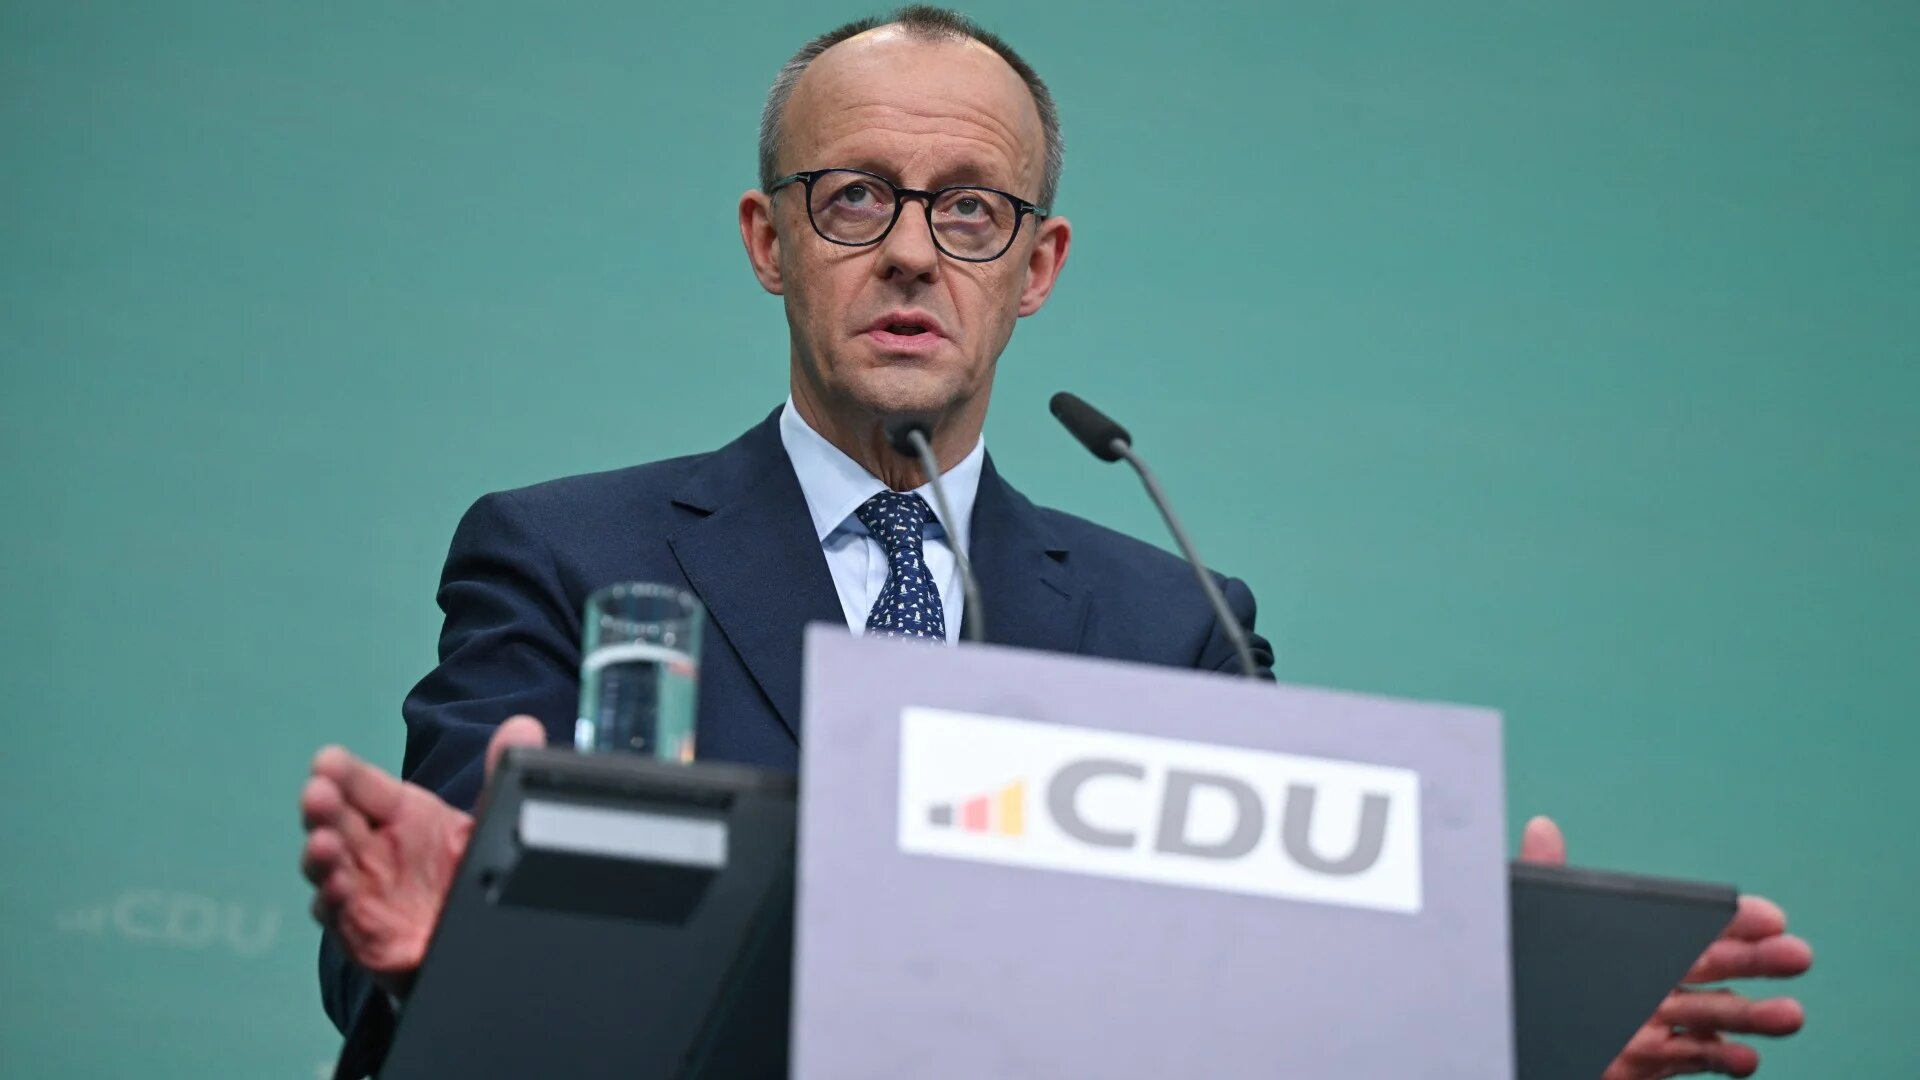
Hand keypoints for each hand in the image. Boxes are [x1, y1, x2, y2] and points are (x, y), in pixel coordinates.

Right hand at [299, 716, 545, 994]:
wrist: (476, 940)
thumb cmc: (467, 875)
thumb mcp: (490, 822)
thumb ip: (501, 775)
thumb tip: (523, 726)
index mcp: (401, 814)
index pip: (364, 785)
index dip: (343, 772)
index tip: (327, 760)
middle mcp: (374, 849)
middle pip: (335, 822)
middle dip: (321, 807)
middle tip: (317, 794)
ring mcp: (364, 890)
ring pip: (328, 870)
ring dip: (320, 857)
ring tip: (323, 843)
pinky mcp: (365, 935)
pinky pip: (343, 918)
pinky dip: (336, 904)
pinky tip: (339, 890)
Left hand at [1519, 816, 1812, 1078]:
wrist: (1504, 1031)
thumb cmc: (1520, 971)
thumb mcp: (1529, 920)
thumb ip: (1541, 879)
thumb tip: (1541, 826)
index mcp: (1628, 942)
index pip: (1689, 924)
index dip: (1732, 922)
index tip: (1772, 917)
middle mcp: (1645, 981)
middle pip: (1713, 969)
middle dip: (1758, 962)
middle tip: (1798, 955)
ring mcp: (1647, 1023)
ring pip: (1712, 1017)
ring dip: (1754, 1016)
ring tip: (1790, 1015)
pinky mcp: (1640, 1062)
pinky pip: (1689, 1060)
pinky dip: (1721, 1060)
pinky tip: (1746, 1059)